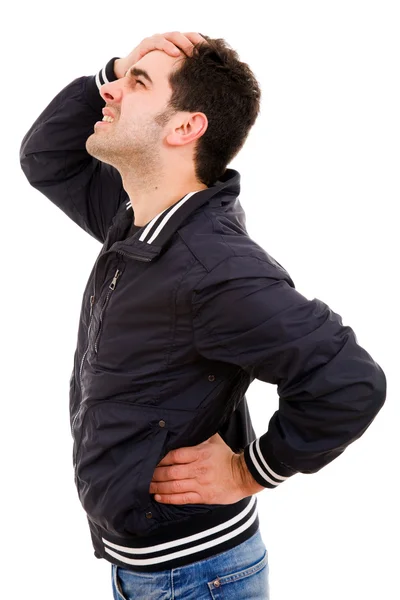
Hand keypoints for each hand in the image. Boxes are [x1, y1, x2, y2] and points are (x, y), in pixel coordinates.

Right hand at [114, 31, 207, 78]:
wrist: (128, 72)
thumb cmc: (151, 75)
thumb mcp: (169, 74)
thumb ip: (181, 74)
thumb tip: (202, 86)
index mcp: (174, 45)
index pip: (191, 39)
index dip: (202, 44)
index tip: (214, 53)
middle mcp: (166, 39)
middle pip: (185, 35)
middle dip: (196, 43)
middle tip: (205, 52)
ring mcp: (156, 40)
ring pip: (173, 36)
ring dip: (184, 43)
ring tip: (192, 52)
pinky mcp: (145, 45)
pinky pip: (158, 42)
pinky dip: (168, 46)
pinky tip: (175, 53)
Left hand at [149, 432, 264, 504]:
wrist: (242, 475)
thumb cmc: (226, 456)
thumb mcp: (214, 441)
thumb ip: (199, 435)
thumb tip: (186, 425)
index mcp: (200, 453)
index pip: (175, 455)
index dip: (161, 459)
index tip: (151, 460)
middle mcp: (198, 469)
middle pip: (171, 472)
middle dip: (155, 474)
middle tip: (144, 474)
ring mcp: (200, 484)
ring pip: (174, 486)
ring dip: (158, 487)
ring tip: (147, 486)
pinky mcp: (203, 497)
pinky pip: (182, 499)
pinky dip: (168, 498)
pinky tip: (158, 497)